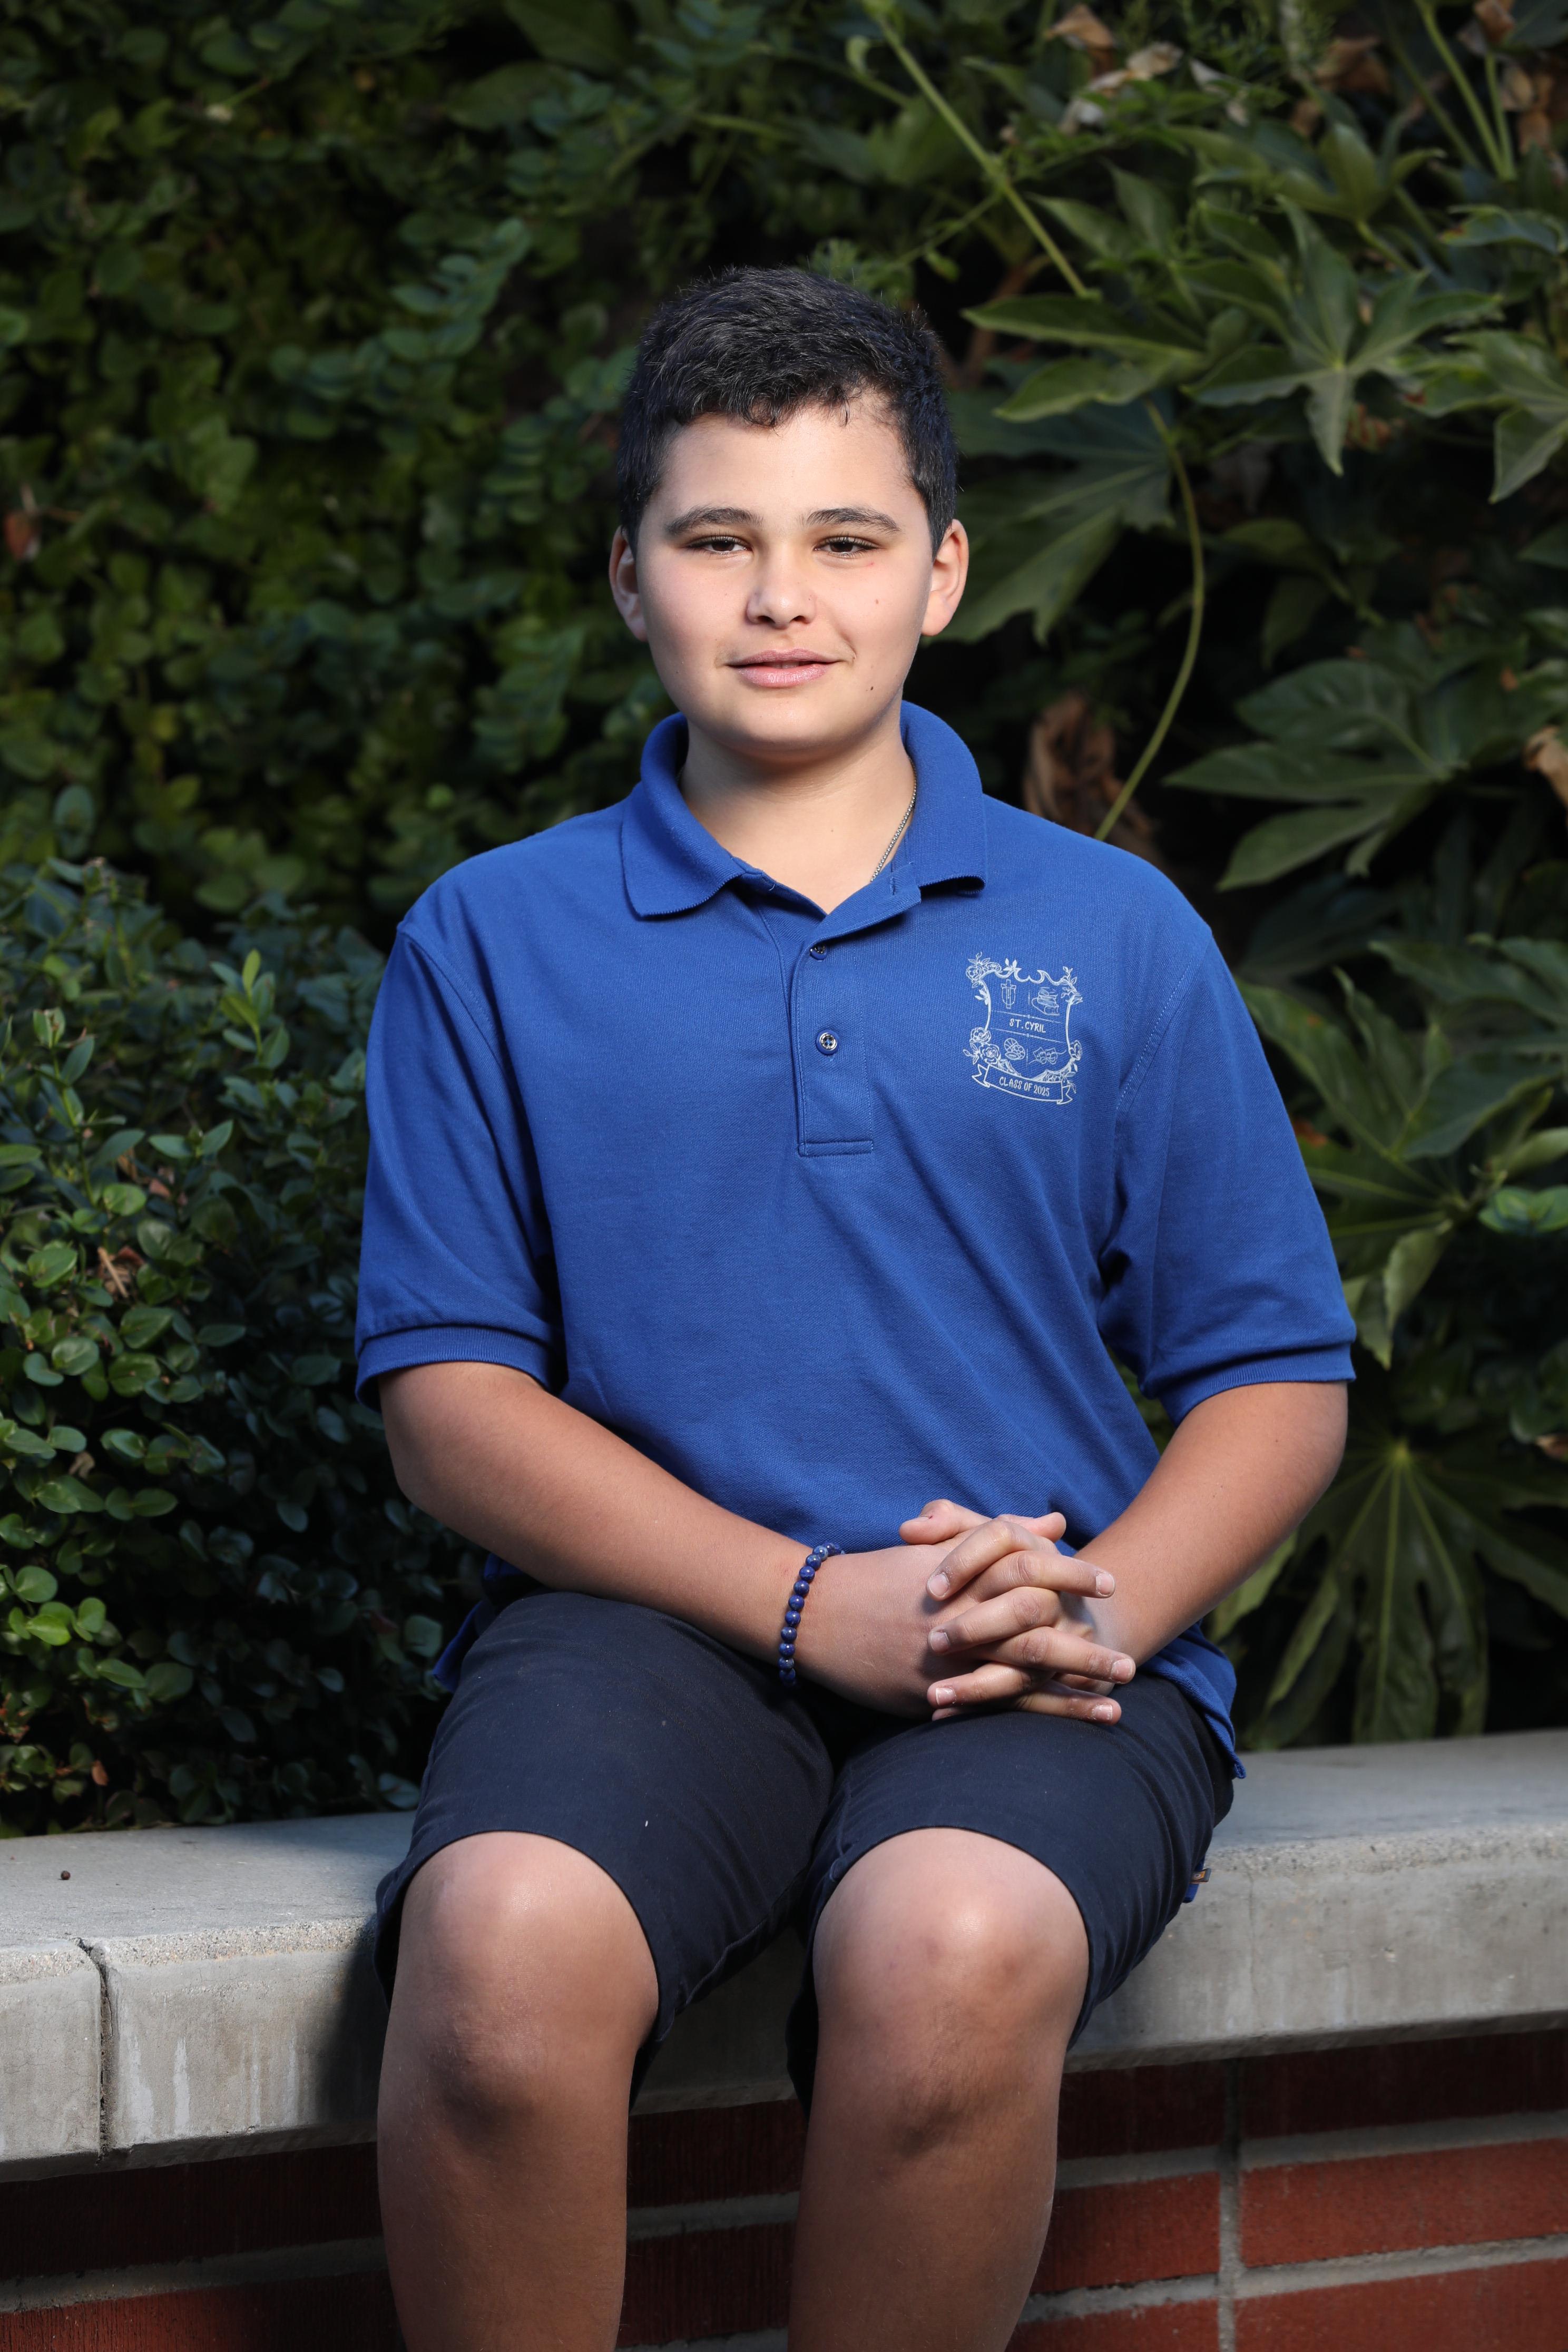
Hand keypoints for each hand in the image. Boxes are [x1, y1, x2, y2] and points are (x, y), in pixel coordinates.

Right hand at [793, 1511, 1131, 1719]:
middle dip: (1084, 1649)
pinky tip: (1061, 1726)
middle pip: (1035, 1629)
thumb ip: (1000, 1531)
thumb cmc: (880, 1575)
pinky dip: (1029, 1714)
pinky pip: (988, 1707)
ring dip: (1071, 1692)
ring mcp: (946, 1661)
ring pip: (1018, 1674)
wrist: (816, 1614)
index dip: (1071, 1577)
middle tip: (1129, 1662)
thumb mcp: (940, 1547)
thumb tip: (1055, 1522)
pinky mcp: (930, 1694)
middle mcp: (959, 1618)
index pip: (1028, 1569)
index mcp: (962, 1576)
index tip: (1109, 1583)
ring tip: (1117, 1703)